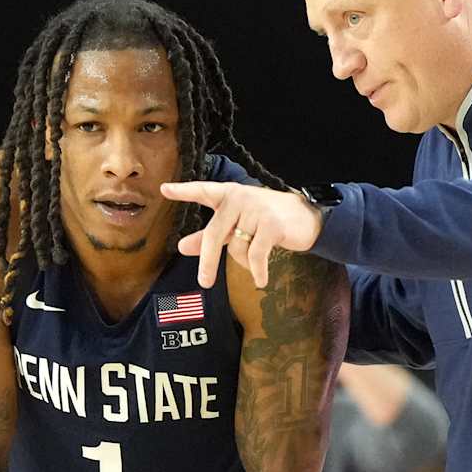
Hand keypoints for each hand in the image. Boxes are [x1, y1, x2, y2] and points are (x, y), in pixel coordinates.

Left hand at [161, 181, 322, 289]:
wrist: (307, 219)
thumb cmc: (267, 220)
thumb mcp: (236, 226)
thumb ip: (208, 235)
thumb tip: (181, 246)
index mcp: (228, 195)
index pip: (202, 191)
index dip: (184, 191)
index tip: (165, 189)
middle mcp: (239, 198)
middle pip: (214, 234)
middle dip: (208, 262)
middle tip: (204, 282)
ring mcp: (256, 209)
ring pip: (236, 248)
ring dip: (244, 261)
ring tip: (258, 257)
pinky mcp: (271, 224)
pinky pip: (255, 256)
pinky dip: (257, 271)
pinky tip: (261, 280)